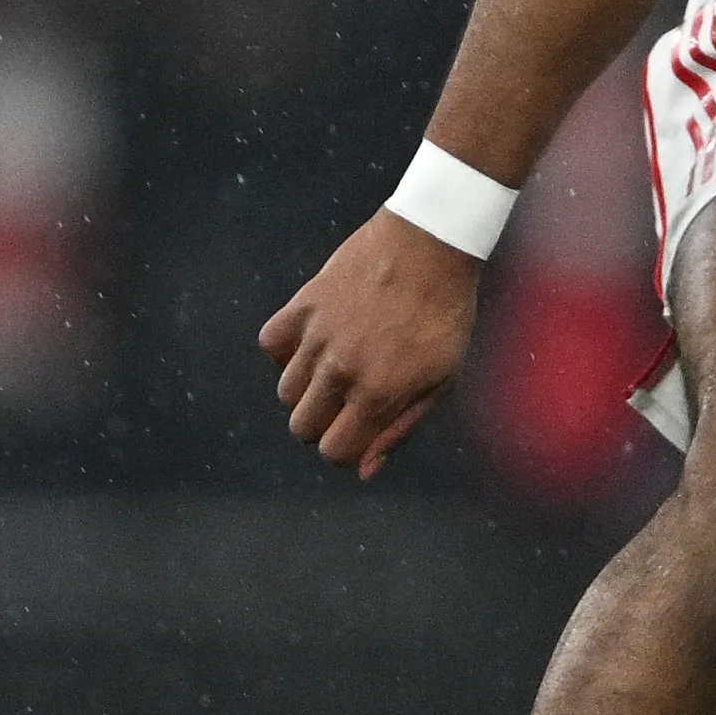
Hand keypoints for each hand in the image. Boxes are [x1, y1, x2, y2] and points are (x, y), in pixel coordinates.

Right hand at [260, 211, 483, 478]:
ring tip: (343, 363)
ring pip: (285, 393)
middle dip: (325, 424)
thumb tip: (364, 470)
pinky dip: (286, 350)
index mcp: (379, 393)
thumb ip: (400, 428)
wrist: (432, 244)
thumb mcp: (441, 379)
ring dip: (308, 389)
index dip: (348, 450)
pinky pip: (270, 345)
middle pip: (302, 428)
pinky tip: (317, 340)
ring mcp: (317, 336)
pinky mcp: (302, 305)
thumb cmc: (444, 316)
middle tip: (353, 398)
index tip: (362, 431)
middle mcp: (341, 369)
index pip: (335, 451)